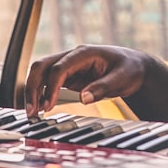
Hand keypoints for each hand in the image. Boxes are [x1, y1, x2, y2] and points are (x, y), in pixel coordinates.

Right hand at [24, 44, 150, 117]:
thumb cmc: (130, 69)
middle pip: (42, 66)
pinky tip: (39, 108)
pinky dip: (41, 93)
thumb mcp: (122, 78)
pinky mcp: (68, 76)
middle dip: (33, 88)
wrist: (135, 67)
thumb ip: (103, 87)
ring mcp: (69, 65)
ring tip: (32, 114)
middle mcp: (73, 57)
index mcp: (85, 53)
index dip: (51, 87)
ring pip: (41, 73)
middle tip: (32, 112)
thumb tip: (83, 98)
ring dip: (33, 91)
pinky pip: (48, 82)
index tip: (48, 106)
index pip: (59, 67)